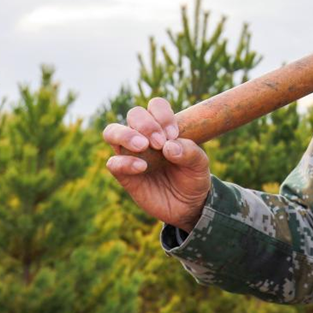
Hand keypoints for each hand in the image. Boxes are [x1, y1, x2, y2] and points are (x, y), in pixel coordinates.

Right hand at [103, 97, 210, 231]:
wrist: (188, 206)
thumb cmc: (193, 178)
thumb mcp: (200, 165)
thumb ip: (190, 152)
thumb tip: (169, 146)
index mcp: (163, 128)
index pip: (155, 106)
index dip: (162, 115)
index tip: (174, 133)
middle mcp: (144, 137)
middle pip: (134, 114)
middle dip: (146, 124)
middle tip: (161, 142)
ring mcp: (131, 154)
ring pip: (112, 132)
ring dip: (126, 135)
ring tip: (143, 146)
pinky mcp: (124, 175)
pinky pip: (113, 162)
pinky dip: (124, 162)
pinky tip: (142, 167)